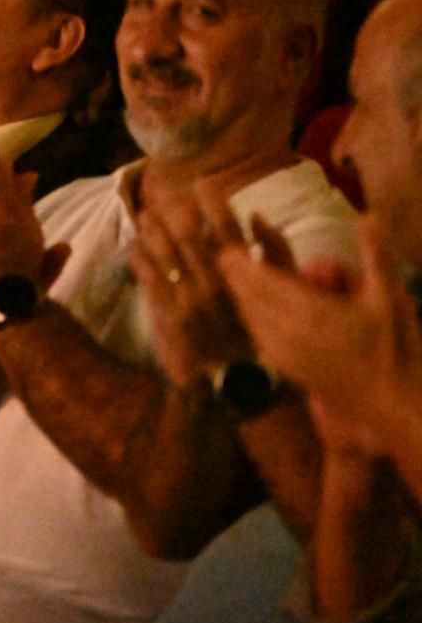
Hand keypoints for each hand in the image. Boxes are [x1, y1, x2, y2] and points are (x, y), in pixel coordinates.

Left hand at [128, 191, 260, 385]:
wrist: (247, 382)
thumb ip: (276, 251)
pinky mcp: (170, 316)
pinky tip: (133, 248)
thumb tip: (257, 217)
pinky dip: (140, 260)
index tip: (202, 182)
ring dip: (152, 231)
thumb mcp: (287, 292)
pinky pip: (150, 280)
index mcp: (244, 274)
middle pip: (187, 236)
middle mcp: (215, 281)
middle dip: (173, 213)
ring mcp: (189, 298)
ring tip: (144, 216)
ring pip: (164, 254)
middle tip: (162, 199)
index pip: (227, 228)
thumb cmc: (270, 335)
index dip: (213, 202)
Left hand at [220, 216, 421, 453]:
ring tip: (238, 274)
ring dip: (241, 294)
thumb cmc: (395, 349)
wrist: (394, 405)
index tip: (227, 244)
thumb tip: (369, 216)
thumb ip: (377, 255)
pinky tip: (255, 307)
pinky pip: (256, 334)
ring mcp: (280, 353)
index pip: (259, 279)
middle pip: (247, 296)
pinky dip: (250, 314)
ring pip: (248, 315)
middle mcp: (284, 332)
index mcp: (306, 311)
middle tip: (226, 252)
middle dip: (236, 273)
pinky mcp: (283, 368)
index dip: (240, 261)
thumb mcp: (390, 298)